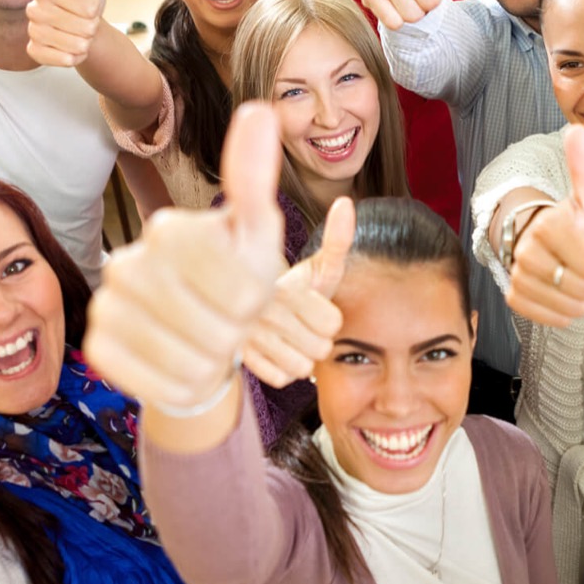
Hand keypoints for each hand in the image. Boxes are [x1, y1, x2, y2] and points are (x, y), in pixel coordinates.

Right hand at [82, 103, 287, 408]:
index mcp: (170, 228)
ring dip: (213, 362)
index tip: (249, 293)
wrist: (196, 332)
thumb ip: (255, 177)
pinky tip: (179, 362)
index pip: (246, 289)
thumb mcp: (257, 234)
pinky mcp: (97, 349)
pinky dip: (182, 384)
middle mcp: (127, 261)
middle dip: (237, 335)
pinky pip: (159, 384)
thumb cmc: (234, 280)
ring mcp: (106, 305)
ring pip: (193, 362)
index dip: (260, 303)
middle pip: (220, 329)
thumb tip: (258, 108)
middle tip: (227, 323)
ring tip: (206, 342)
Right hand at [243, 196, 354, 386]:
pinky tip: (273, 352)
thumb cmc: (292, 288)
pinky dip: (280, 370)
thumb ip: (337, 239)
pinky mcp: (237, 358)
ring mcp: (247, 336)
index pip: (333, 323)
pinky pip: (279, 378)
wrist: (241, 305)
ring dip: (299, 357)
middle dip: (316, 340)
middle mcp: (262, 310)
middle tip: (300, 325)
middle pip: (320, 348)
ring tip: (288, 339)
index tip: (312, 308)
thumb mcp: (316, 264)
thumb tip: (347, 204)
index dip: (328, 318)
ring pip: (300, 367)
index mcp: (285, 286)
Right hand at [504, 126, 583, 327]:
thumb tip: (578, 129)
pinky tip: (561, 295)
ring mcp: (517, 273)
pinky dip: (561, 312)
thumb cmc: (575, 224)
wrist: (548, 246)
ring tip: (576, 282)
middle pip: (580, 287)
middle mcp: (526, 249)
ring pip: (565, 305)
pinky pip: (546, 317)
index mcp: (548, 224)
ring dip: (579, 299)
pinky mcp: (514, 296)